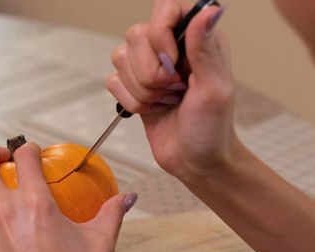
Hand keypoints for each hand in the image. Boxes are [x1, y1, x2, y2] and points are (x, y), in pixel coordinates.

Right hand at [107, 0, 236, 181]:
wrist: (195, 160)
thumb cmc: (211, 129)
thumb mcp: (215, 89)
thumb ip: (205, 47)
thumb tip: (210, 10)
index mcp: (196, 38)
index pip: (165, 8)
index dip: (160, 35)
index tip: (172, 64)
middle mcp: (171, 46)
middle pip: (135, 36)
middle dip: (151, 73)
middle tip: (174, 90)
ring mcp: (149, 66)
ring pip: (120, 58)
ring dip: (142, 90)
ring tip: (166, 101)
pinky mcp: (133, 86)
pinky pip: (113, 82)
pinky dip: (132, 101)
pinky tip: (153, 109)